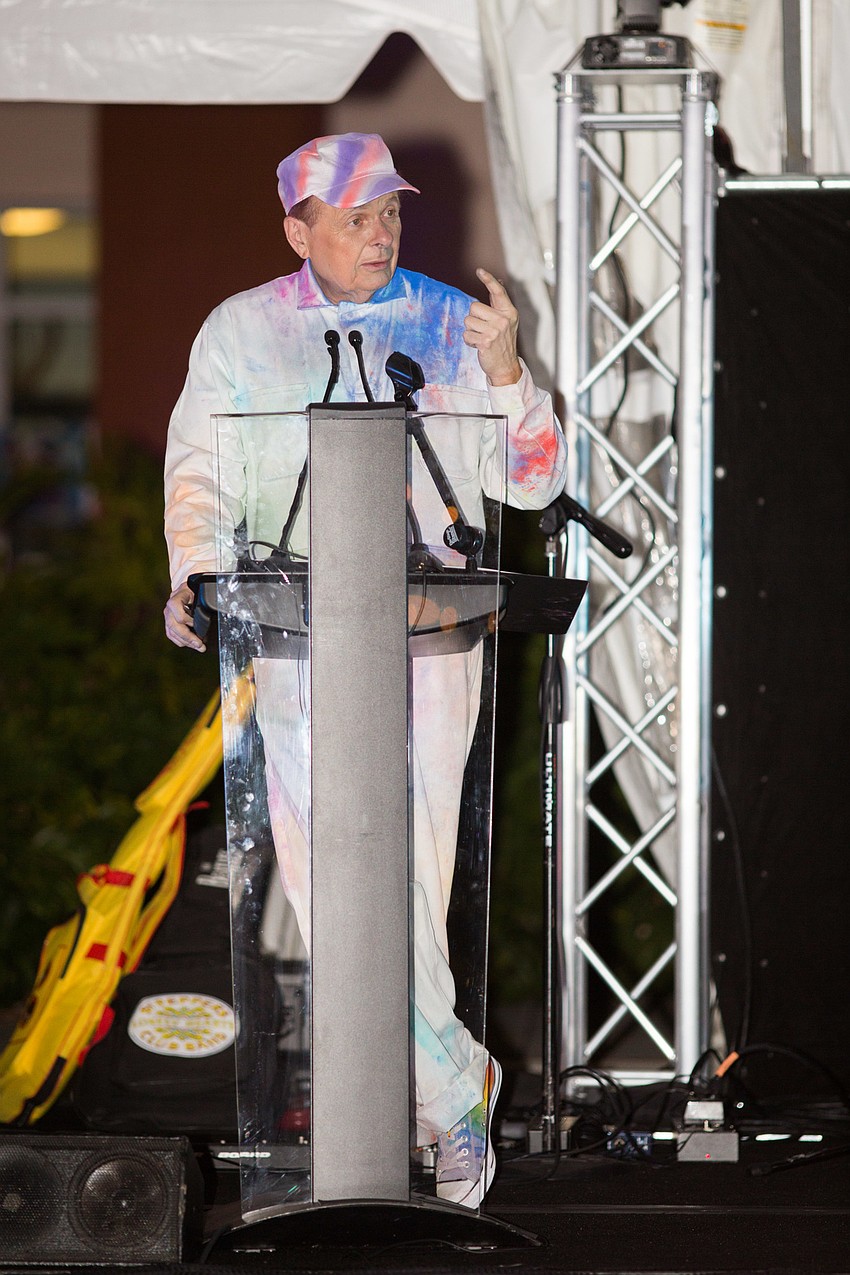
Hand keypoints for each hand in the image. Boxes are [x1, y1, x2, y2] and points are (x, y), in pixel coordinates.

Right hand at [164, 583, 205, 651]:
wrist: (187, 591)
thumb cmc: (195, 591)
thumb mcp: (199, 592)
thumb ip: (202, 602)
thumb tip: (214, 613)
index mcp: (177, 596)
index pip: (174, 606)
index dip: (185, 617)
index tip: (195, 624)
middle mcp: (169, 607)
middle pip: (173, 624)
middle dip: (187, 637)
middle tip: (199, 644)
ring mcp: (167, 616)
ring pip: (172, 632)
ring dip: (185, 642)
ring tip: (198, 647)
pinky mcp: (168, 623)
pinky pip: (171, 635)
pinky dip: (181, 641)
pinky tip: (190, 644)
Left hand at [463, 267, 521, 385]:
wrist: (506, 366)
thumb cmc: (504, 342)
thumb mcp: (507, 320)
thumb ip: (499, 302)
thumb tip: (497, 282)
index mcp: (509, 312)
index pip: (498, 291)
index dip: (488, 280)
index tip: (479, 271)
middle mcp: (503, 320)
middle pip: (474, 306)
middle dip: (474, 318)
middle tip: (483, 329)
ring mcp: (495, 331)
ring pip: (468, 321)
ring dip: (471, 331)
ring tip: (481, 337)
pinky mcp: (485, 341)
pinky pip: (466, 334)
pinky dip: (469, 341)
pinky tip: (479, 345)